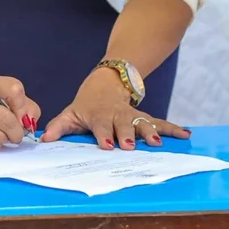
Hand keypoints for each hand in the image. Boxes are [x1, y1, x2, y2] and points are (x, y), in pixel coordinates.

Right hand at [0, 74, 39, 152]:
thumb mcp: (7, 95)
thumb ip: (26, 106)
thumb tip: (29, 123)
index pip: (14, 91)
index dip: (23, 108)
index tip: (22, 116)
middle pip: (7, 120)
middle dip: (16, 132)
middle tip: (17, 134)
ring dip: (4, 140)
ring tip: (2, 135)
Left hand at [40, 67, 190, 149]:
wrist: (107, 82)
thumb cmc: (87, 104)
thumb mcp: (71, 112)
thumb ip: (58, 127)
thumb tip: (43, 139)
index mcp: (99, 116)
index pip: (101, 126)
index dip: (104, 135)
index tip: (108, 145)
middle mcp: (118, 116)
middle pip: (124, 125)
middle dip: (128, 135)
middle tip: (131, 146)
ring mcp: (133, 116)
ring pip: (143, 123)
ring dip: (151, 133)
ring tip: (158, 143)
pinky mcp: (144, 116)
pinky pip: (160, 123)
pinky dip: (173, 128)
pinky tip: (186, 134)